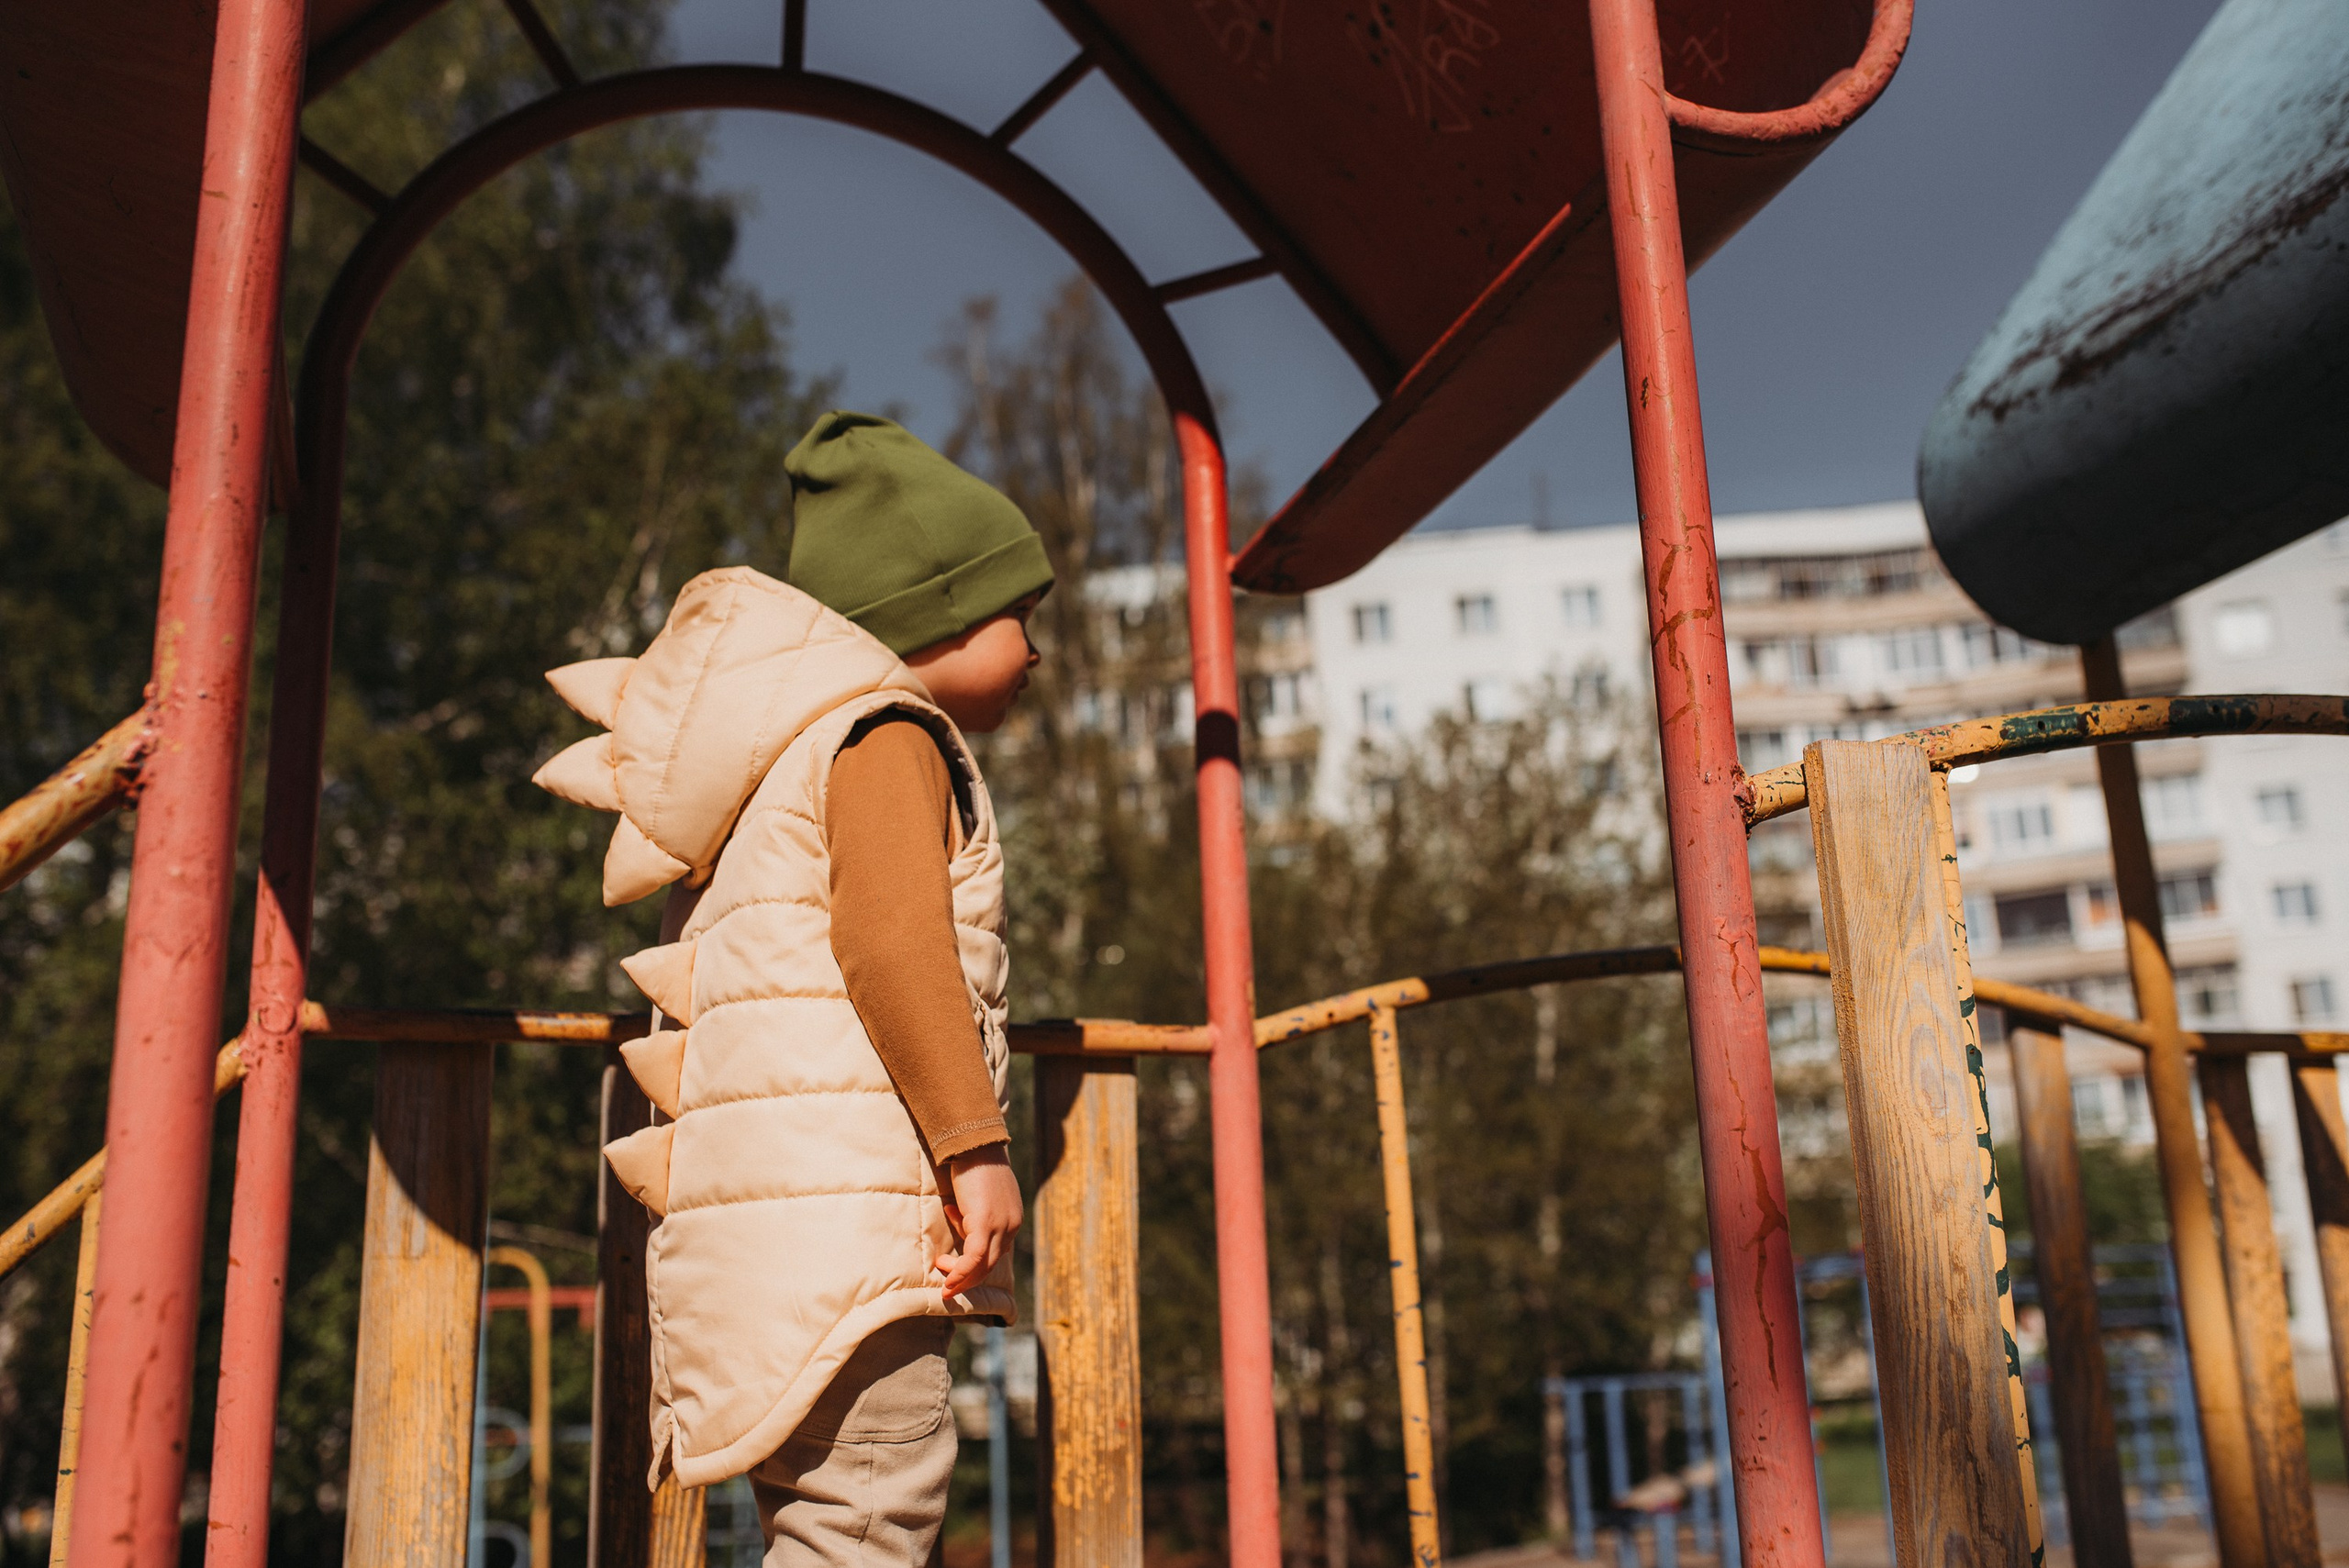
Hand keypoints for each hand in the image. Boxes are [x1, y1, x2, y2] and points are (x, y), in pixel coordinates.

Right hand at [937, 1145, 1021, 1300]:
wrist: (974, 1143)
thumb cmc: (974, 1161)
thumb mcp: (980, 1190)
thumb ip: (976, 1207)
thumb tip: (959, 1214)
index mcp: (1012, 1217)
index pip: (995, 1250)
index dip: (972, 1258)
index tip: (951, 1257)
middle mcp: (1011, 1224)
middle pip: (991, 1263)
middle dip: (967, 1275)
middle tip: (947, 1280)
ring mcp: (1001, 1225)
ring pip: (983, 1265)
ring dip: (962, 1277)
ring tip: (944, 1282)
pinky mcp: (985, 1224)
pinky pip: (973, 1258)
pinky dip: (961, 1272)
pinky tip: (948, 1279)